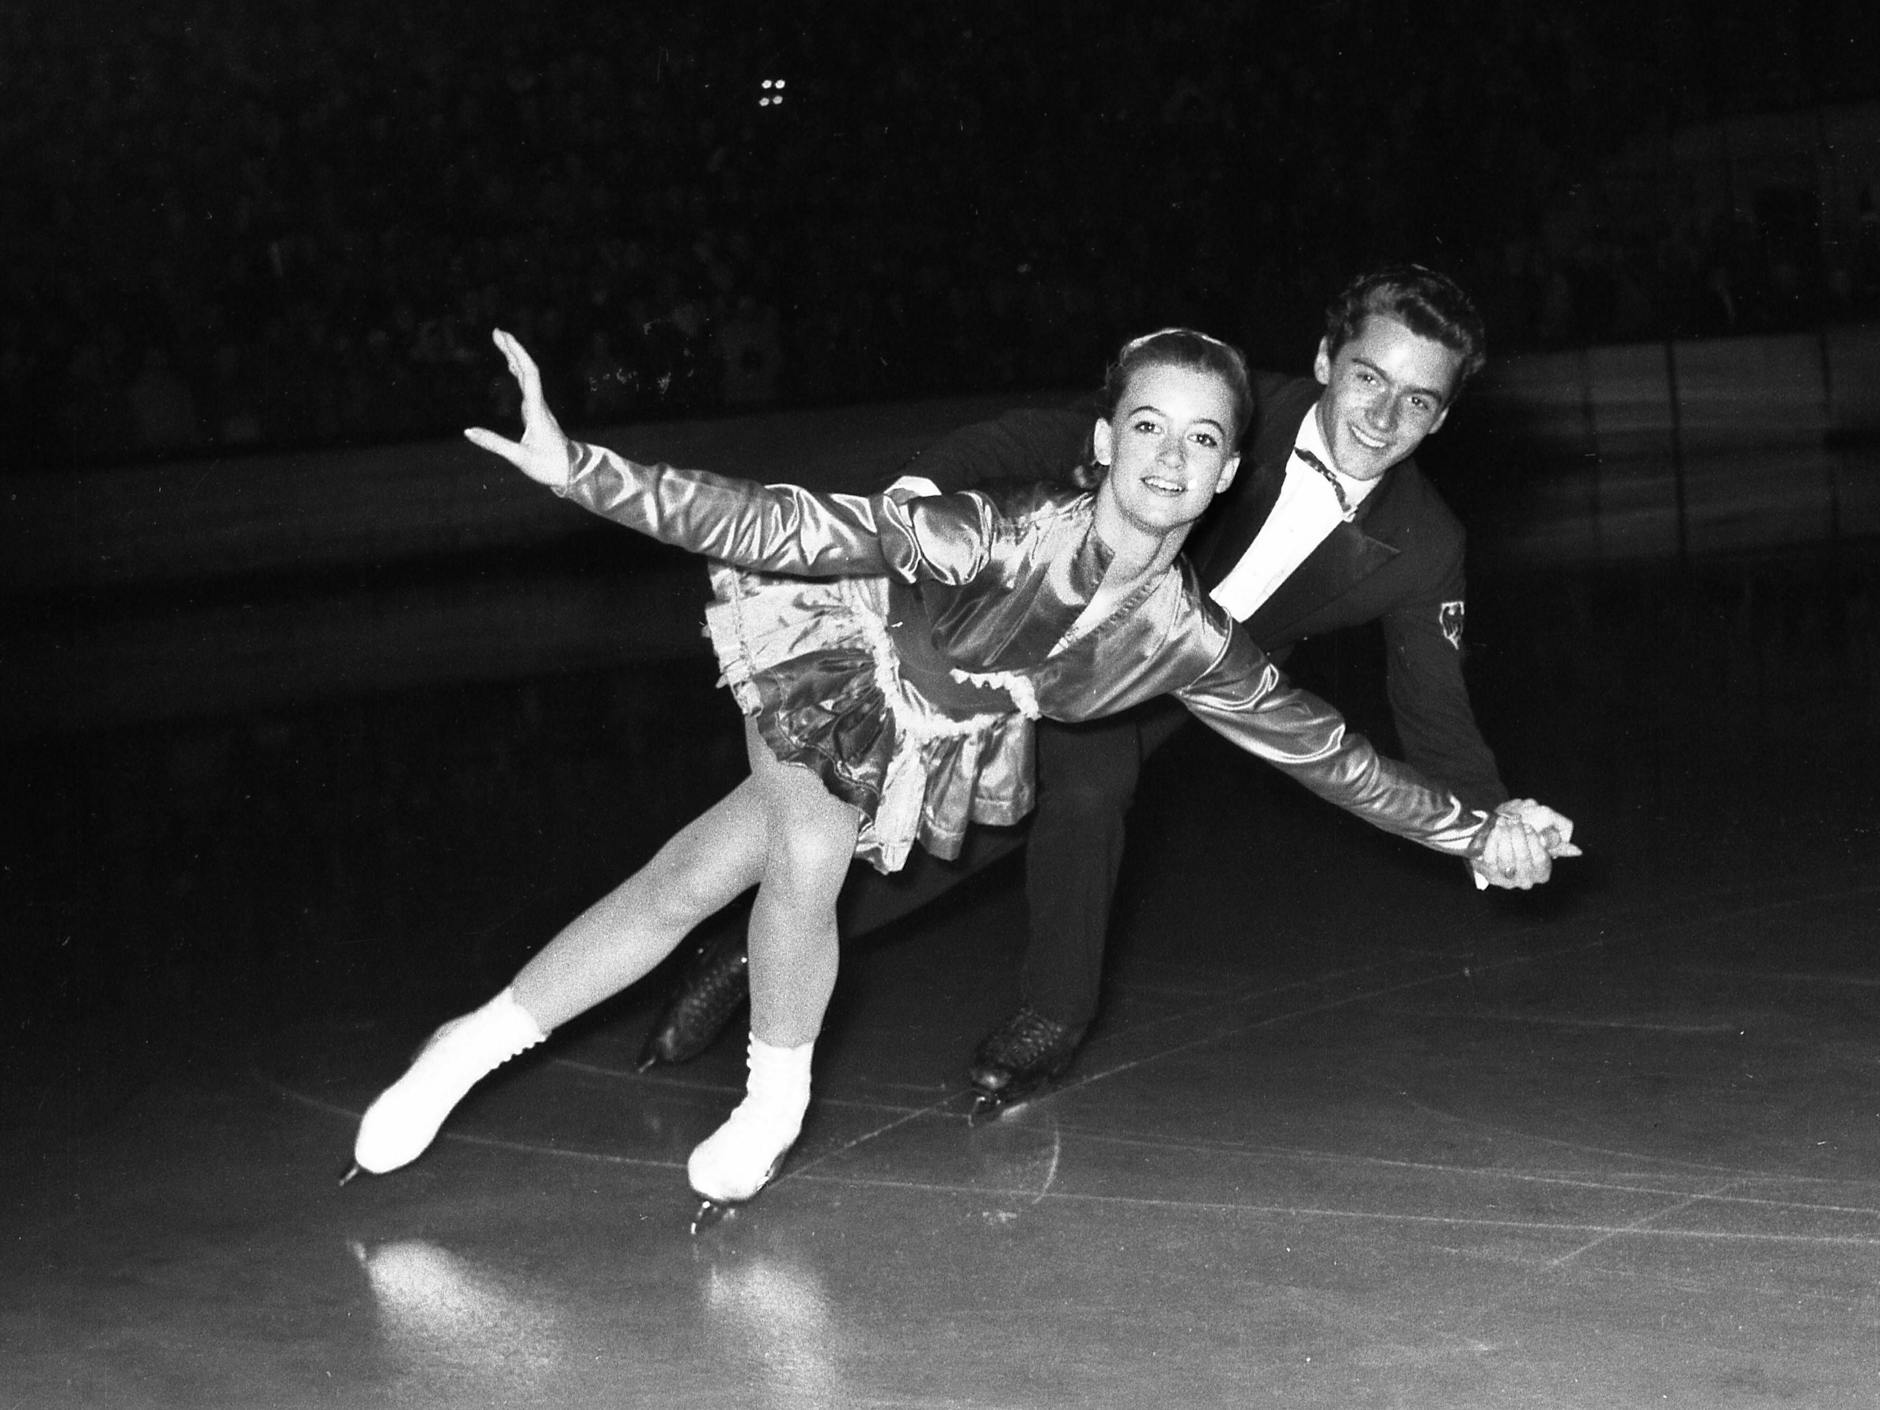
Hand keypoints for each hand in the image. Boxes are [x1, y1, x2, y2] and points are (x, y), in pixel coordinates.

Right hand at [463, 328, 572, 488]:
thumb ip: (494, 443)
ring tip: (501, 342)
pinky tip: (511, 367)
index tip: (502, 336)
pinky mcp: (538, 413)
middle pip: (528, 369)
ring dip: (515, 358)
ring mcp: (540, 408)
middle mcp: (539, 404)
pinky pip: (528, 385)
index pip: (528, 374)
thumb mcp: (519, 457)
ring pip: (528, 376)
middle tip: (497, 331)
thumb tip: (468, 431)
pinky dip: (518, 372)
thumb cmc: (549, 466)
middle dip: (513, 349)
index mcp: (537, 410)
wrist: (573, 472)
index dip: (515, 353)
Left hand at [1470, 798, 1581, 890]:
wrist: (1495, 846)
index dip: (1534, 842)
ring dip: (1505, 837)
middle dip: (1519, 837)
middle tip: (1515, 819)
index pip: (1540, 859)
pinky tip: (1496, 830)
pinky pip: (1490, 858)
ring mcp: (1507, 880)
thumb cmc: (1524, 841)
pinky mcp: (1490, 874)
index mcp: (1542, 873)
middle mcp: (1526, 881)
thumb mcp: (1543, 841)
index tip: (1529, 826)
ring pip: (1506, 859)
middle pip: (1523, 859)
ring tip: (1504, 822)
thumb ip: (1558, 844)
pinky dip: (1493, 842)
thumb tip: (1577, 851)